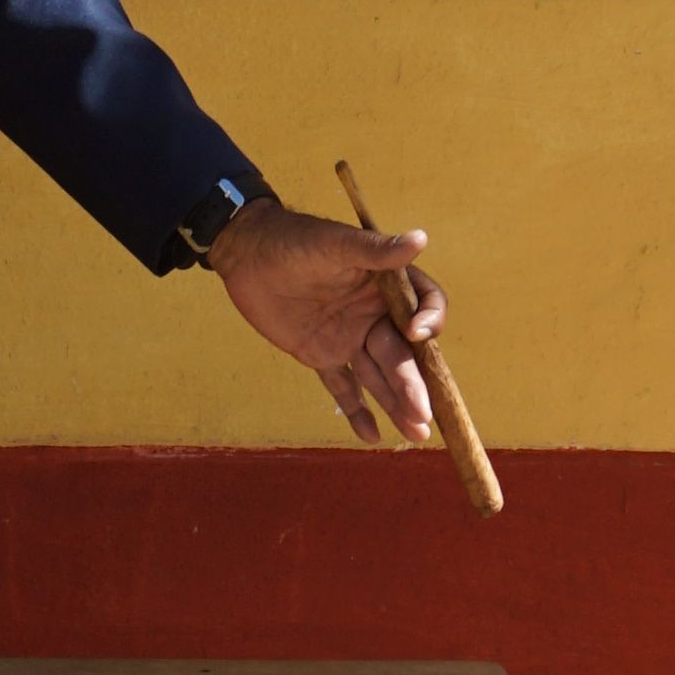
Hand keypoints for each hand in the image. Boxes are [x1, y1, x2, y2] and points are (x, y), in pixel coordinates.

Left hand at [207, 201, 447, 448]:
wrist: (245, 253)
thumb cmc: (293, 238)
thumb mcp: (334, 243)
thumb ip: (375, 250)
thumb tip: (420, 238)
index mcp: (384, 285)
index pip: (424, 305)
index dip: (430, 321)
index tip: (416, 333)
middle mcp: (372, 314)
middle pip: (402, 353)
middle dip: (414, 384)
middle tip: (424, 415)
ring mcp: (348, 337)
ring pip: (378, 376)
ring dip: (397, 404)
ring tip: (416, 432)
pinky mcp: (320, 354)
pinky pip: (342, 387)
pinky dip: (356, 411)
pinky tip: (371, 436)